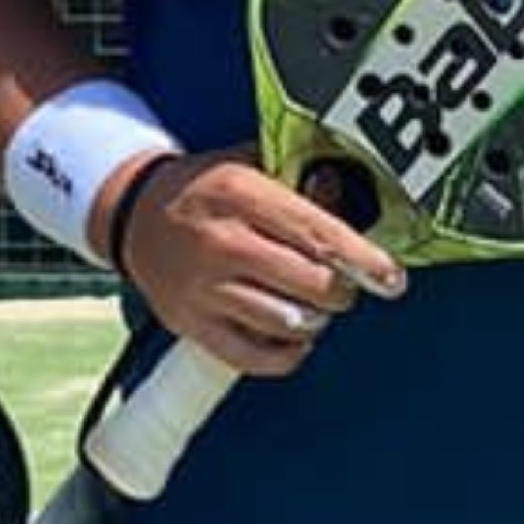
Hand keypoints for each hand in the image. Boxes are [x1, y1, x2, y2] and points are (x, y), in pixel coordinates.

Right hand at [104, 149, 405, 373]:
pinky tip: (292, 333)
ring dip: (314, 319)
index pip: (318, 234)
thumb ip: (303, 181)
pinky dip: (286, 353)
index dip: (363, 260)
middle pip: (311, 285)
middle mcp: (221, 243)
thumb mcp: (251, 164)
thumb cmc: (203, 190)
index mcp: (240, 194)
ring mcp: (204, 289)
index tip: (390, 278)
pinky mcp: (192, 325)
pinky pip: (256, 358)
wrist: (132, 214)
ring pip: (288, 324)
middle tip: (341, 283)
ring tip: (310, 302)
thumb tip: (354, 197)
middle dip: (341, 290)